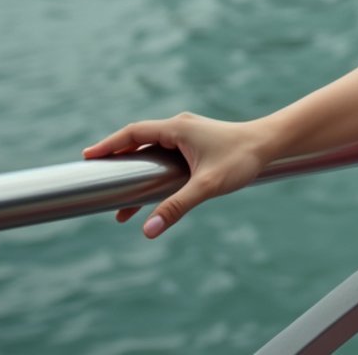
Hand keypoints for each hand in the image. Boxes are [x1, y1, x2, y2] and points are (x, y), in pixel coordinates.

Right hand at [82, 111, 268, 237]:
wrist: (269, 144)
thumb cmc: (240, 159)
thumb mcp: (207, 186)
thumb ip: (176, 207)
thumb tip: (147, 230)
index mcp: (177, 128)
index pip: (134, 133)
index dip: (110, 144)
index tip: (88, 156)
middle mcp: (180, 127)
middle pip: (139, 142)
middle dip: (118, 161)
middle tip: (96, 178)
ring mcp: (188, 134)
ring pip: (153, 152)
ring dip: (136, 172)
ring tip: (120, 206)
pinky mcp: (196, 144)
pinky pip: (165, 156)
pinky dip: (153, 172)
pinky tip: (151, 195)